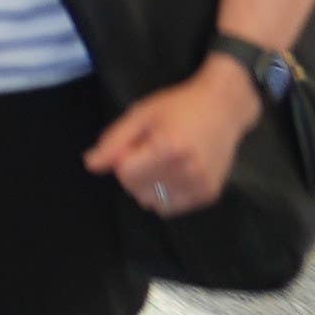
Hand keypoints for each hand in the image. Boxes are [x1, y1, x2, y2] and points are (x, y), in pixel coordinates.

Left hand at [85, 58, 264, 218]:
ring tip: (163, 162)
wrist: (223, 108)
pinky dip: (165, 194)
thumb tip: (91, 165)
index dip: (123, 158)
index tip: (136, 143)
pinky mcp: (208, 195)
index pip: (125, 174)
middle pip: (136, 190)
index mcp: (170, 148)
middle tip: (151, 150)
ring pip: (152, 203)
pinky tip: (174, 173)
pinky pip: (170, 208)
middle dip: (134, 173)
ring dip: (148, 186)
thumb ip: (114, 141)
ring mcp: (201, 185)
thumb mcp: (141, 114)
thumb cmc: (179, 107)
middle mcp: (189, 170)